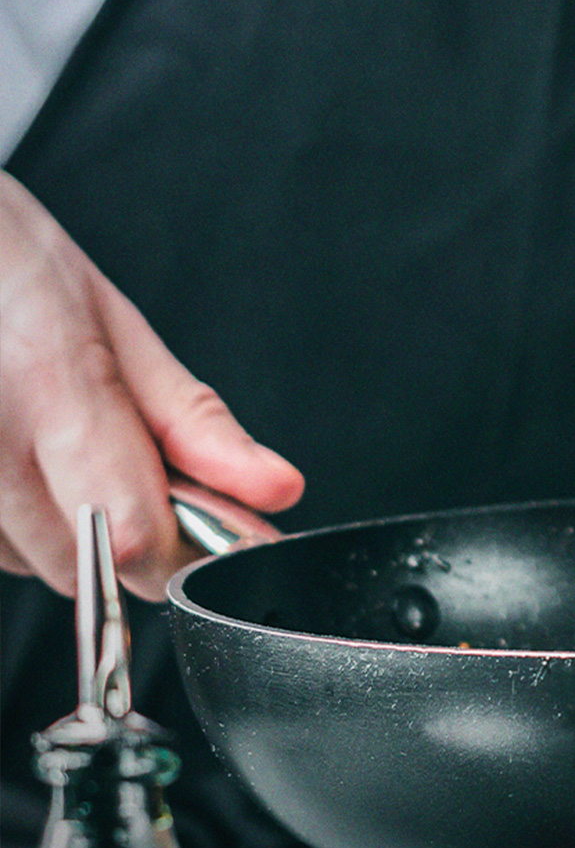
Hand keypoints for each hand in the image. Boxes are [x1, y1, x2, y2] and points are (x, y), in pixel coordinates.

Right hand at [0, 171, 302, 599]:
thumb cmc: (21, 280)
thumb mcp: (124, 335)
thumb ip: (199, 425)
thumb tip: (276, 491)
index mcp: (54, 387)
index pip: (132, 530)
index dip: (186, 552)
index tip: (220, 537)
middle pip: (90, 567)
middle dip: (139, 543)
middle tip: (141, 474)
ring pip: (39, 566)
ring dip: (76, 534)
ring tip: (66, 450)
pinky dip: (26, 527)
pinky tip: (24, 461)